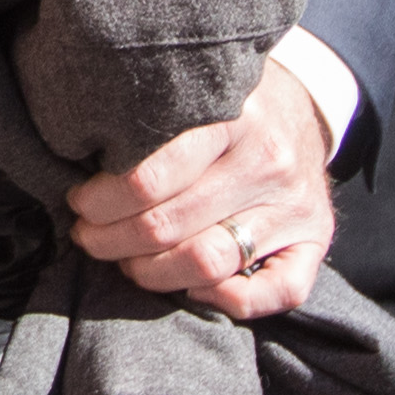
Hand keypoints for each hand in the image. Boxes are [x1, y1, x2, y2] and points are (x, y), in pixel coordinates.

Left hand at [66, 59, 334, 317]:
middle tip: (88, 234)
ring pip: (209, 264)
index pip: (150, 178)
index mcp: (230, 116)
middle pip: (169, 226)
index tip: (80, 202)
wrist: (300, 104)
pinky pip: (276, 294)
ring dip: (150, 273)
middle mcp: (267, 161)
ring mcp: (295, 204)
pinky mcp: (317, 238)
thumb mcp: (188, 93)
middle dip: (110, 240)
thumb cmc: (224, 106)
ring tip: (126, 259)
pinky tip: (191, 287)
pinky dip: (224, 300)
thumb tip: (76, 156)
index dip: (100, 201)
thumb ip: (147, 121)